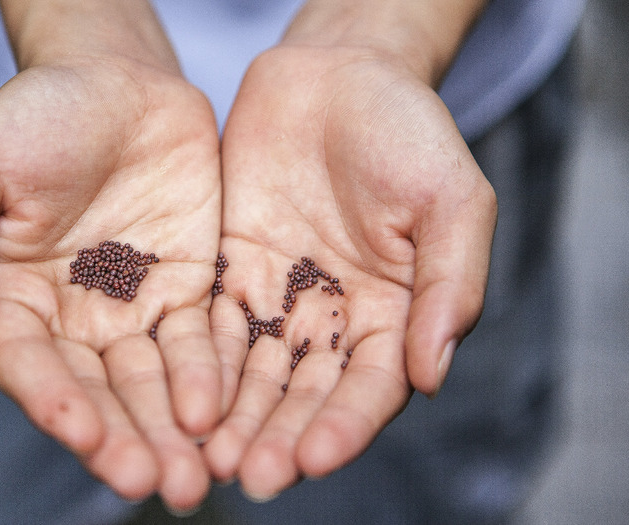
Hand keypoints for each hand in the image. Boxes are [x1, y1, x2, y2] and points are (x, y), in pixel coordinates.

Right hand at [0, 56, 221, 509]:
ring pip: (153, 383)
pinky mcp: (188, 293)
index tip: (81, 433)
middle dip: (126, 439)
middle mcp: (74, 321)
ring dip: (172, 431)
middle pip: (98, 393)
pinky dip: (210, 379)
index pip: (30, 366)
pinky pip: (201, 343)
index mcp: (12, 301)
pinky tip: (221, 413)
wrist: (116, 80)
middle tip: (156, 483)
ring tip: (194, 476)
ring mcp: (134, 310)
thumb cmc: (34, 117)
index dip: (53, 402)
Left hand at [204, 45, 495, 498]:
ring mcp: (276, 299)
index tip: (312, 459)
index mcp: (393, 315)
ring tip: (206, 456)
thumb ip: (452, 285)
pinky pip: (208, 325)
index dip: (343, 427)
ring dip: (232, 417)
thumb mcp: (452, 199)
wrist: (337, 74)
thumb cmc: (408, 130)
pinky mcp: (228, 272)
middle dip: (277, 436)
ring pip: (251, 374)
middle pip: (303, 395)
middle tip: (248, 475)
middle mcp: (331, 321)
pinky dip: (195, 364)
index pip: (369, 388)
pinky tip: (177, 397)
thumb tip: (434, 374)